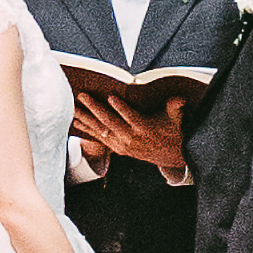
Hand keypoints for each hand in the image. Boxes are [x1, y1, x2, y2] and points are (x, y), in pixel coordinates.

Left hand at [77, 86, 191, 179]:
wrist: (170, 157)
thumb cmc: (172, 133)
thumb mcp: (177, 120)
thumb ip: (176, 109)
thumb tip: (179, 100)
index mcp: (145, 129)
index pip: (132, 117)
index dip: (121, 108)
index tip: (111, 96)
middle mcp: (131, 138)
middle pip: (110, 122)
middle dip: (95, 108)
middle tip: (83, 96)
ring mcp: (122, 144)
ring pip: (100, 130)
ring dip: (86, 119)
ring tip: (74, 107)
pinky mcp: (116, 148)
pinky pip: (98, 138)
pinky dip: (86, 130)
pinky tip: (76, 122)